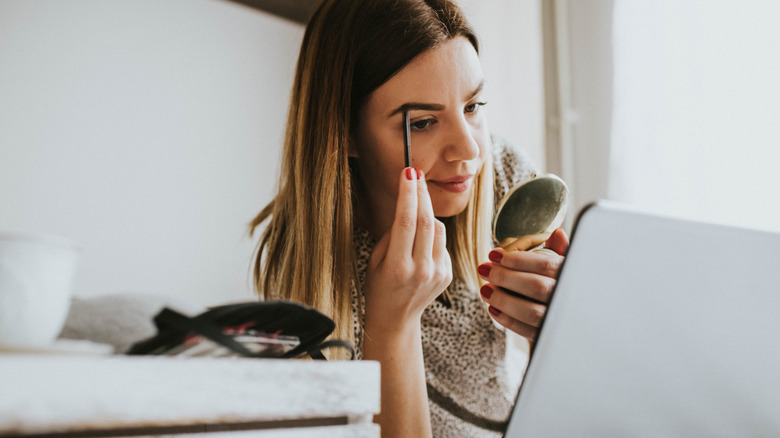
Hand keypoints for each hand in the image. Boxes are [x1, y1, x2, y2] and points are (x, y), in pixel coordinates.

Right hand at [363, 168, 451, 335]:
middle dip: (421, 193)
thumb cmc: (379, 286)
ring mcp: (436, 273)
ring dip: (426, 214)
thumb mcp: (375, 260)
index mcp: (396, 267)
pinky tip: (419, 244)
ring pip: (438, 228)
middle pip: (425, 221)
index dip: (408, 194)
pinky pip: (441, 242)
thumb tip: (407, 206)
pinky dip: (431, 236)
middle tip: (415, 174)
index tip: (408, 172)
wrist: (395, 319)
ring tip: (412, 214)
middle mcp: (420, 270)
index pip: (405, 222)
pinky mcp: (447, 274)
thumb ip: (391, 235)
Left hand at [477, 228, 568, 340]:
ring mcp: (561, 320)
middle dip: (505, 277)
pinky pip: (528, 331)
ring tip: (485, 290)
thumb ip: (561, 251)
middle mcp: (570, 298)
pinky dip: (508, 320)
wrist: (578, 324)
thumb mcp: (567, 267)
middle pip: (536, 287)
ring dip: (503, 299)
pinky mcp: (550, 337)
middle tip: (484, 270)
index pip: (545, 264)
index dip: (517, 258)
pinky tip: (494, 309)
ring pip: (532, 312)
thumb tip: (557, 233)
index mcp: (573, 276)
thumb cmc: (565, 287)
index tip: (494, 254)